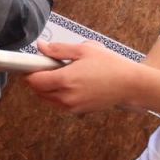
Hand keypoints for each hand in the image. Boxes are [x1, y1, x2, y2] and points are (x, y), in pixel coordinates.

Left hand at [24, 41, 139, 113]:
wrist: (130, 85)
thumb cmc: (110, 65)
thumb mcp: (83, 50)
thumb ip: (59, 50)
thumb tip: (41, 47)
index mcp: (65, 80)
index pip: (34, 81)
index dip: (29, 72)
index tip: (33, 64)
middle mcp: (66, 97)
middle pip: (38, 92)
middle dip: (37, 79)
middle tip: (48, 66)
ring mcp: (72, 107)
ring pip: (47, 99)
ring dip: (47, 88)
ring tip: (62, 74)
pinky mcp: (78, 112)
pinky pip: (59, 104)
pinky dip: (57, 95)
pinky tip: (71, 84)